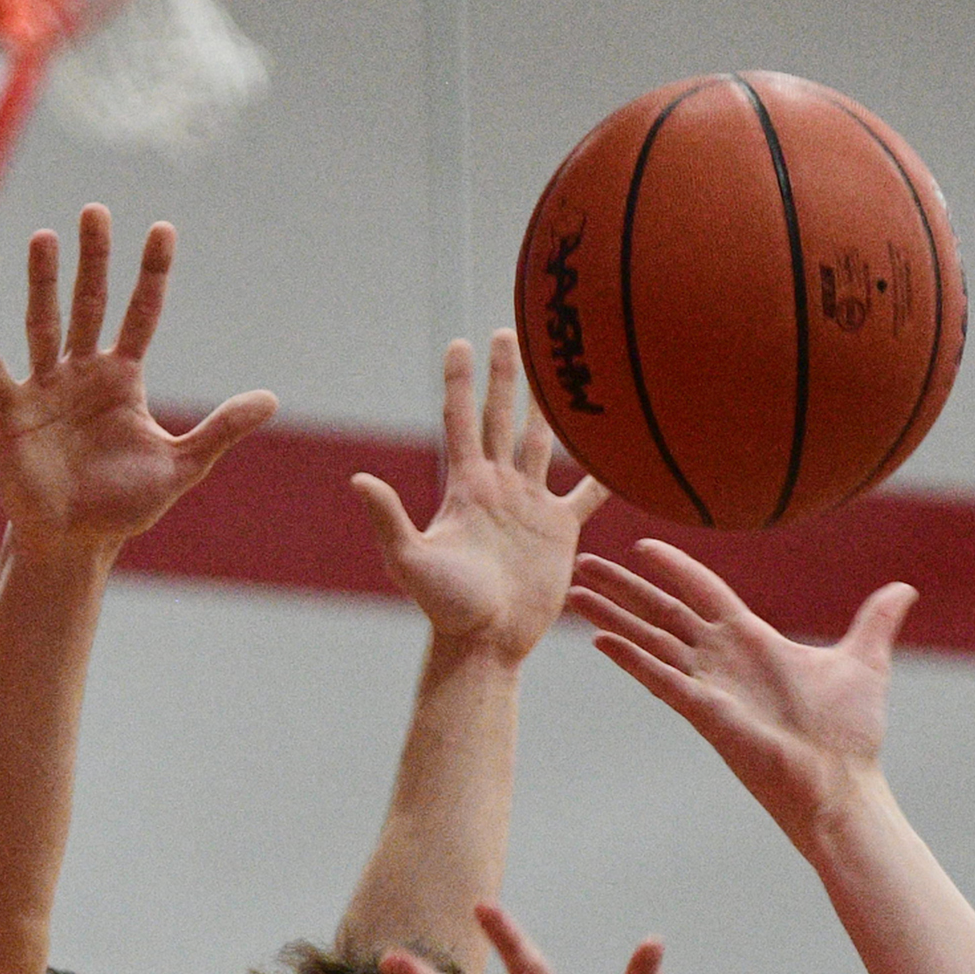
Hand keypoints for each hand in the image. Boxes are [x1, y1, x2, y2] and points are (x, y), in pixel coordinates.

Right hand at [0, 207, 275, 555]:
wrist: (77, 540)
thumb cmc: (125, 503)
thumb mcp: (182, 464)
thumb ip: (221, 428)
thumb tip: (271, 398)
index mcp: (123, 379)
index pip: (141, 315)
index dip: (152, 275)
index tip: (162, 230)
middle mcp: (82, 372)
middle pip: (91, 305)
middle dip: (94, 260)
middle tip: (96, 211)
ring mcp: (45, 388)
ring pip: (45, 325)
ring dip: (44, 283)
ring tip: (45, 237)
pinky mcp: (12, 413)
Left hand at [355, 331, 604, 658]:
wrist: (487, 640)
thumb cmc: (446, 606)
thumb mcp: (410, 560)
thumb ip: (388, 519)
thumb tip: (357, 480)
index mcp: (466, 486)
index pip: (462, 420)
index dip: (459, 382)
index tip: (459, 342)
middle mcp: (499, 487)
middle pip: (502, 418)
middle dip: (504, 377)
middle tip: (509, 333)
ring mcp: (530, 506)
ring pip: (543, 444)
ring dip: (549, 409)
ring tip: (561, 374)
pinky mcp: (559, 532)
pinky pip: (586, 495)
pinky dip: (601, 474)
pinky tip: (617, 452)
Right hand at [568, 542, 916, 840]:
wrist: (843, 783)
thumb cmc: (851, 733)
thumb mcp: (864, 661)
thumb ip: (876, 621)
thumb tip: (904, 588)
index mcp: (754, 642)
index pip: (703, 593)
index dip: (675, 568)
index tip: (642, 545)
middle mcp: (724, 661)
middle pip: (662, 613)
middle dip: (622, 590)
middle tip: (581, 564)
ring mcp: (710, 686)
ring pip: (650, 640)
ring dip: (611, 617)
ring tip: (572, 594)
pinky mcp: (706, 713)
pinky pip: (660, 678)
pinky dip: (631, 658)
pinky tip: (599, 640)